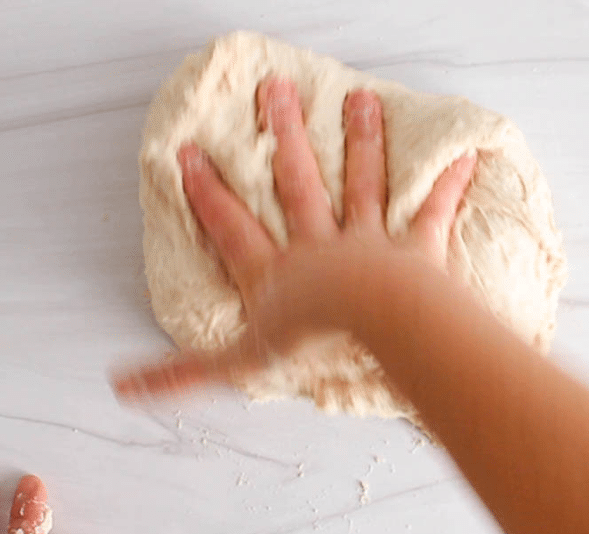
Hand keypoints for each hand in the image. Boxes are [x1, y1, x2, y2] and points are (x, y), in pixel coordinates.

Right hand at [112, 76, 474, 399]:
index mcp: (276, 270)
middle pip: (297, 184)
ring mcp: (368, 241)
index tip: (188, 152)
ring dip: (361, 142)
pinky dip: (448, 185)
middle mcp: (319, 244)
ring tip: (360, 101)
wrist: (372, 324)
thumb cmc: (310, 342)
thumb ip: (183, 372)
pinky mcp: (415, 249)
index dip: (207, 191)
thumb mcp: (238, 363)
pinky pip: (432, 211)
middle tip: (276, 91)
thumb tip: (122, 387)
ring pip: (362, 184)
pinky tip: (467, 154)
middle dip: (284, 137)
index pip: (232, 226)